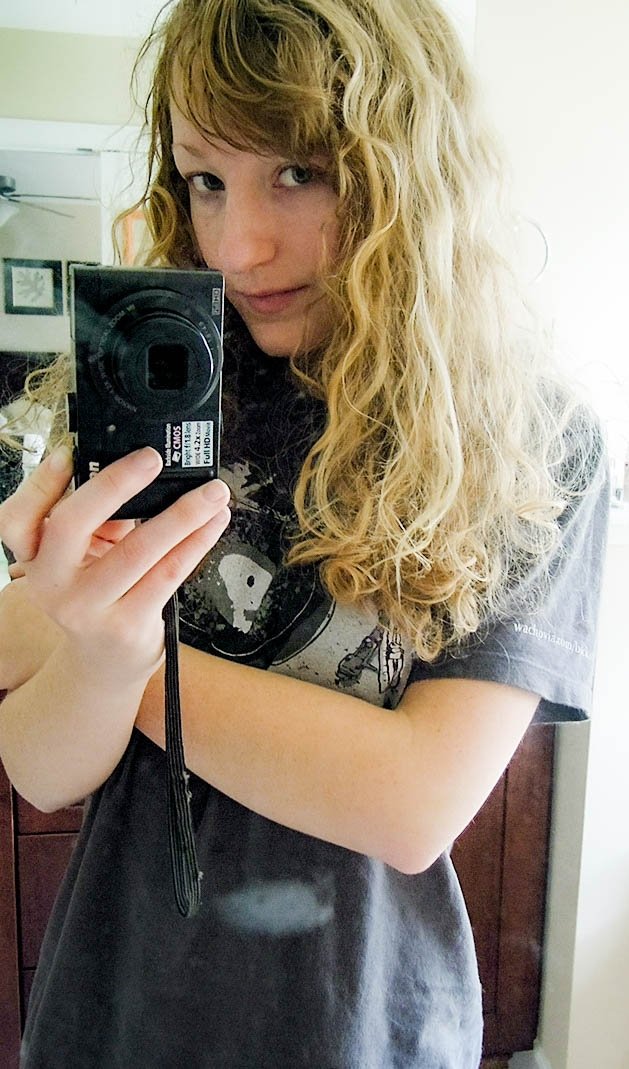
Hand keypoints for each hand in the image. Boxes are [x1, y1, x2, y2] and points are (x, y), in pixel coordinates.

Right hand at [0, 445, 230, 686]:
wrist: (105, 658)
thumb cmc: (98, 591)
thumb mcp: (82, 555)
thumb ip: (96, 518)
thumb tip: (139, 474)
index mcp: (34, 557)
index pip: (18, 517)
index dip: (41, 483)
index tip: (70, 452)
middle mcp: (52, 584)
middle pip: (71, 525)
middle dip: (115, 485)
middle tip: (152, 458)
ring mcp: (88, 608)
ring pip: (138, 550)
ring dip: (183, 514)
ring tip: (212, 492)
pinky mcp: (127, 625)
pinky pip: (168, 573)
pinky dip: (197, 542)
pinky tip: (214, 523)